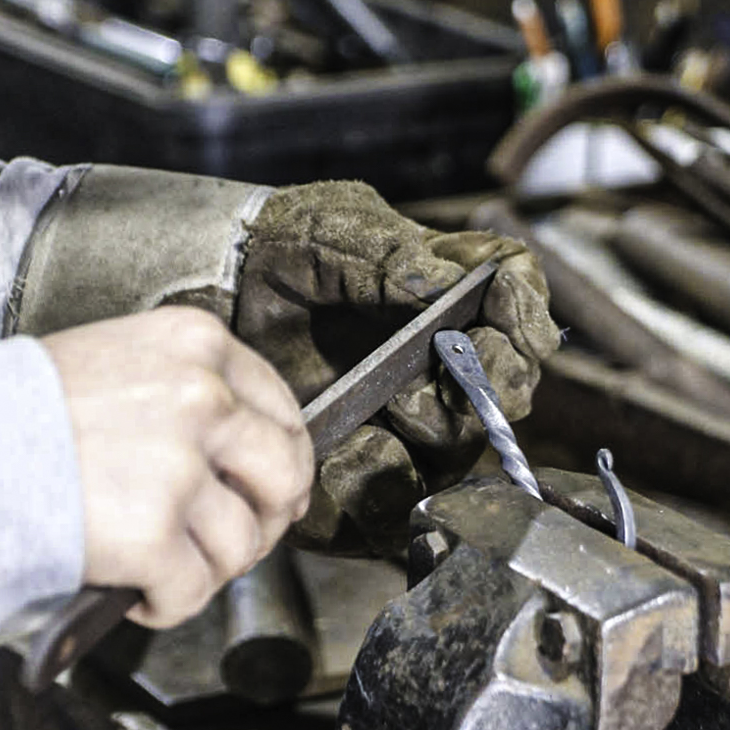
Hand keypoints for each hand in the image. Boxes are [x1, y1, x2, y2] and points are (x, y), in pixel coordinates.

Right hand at [42, 308, 312, 628]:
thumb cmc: (27, 411)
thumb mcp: (124, 363)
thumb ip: (193, 394)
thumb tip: (254, 457)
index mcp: (197, 346)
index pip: (284, 413)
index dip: (288, 464)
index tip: (279, 490)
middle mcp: (201, 397)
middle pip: (284, 476)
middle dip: (268, 520)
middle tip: (238, 539)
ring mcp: (179, 465)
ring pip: (243, 542)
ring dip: (210, 568)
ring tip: (165, 563)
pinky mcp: (151, 531)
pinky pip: (194, 589)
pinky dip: (168, 602)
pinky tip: (137, 587)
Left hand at [236, 180, 559, 552]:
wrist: (204, 293)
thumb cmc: (272, 250)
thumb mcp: (331, 231)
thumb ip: (394, 254)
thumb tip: (448, 284)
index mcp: (443, 302)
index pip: (513, 310)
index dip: (525, 318)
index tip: (514, 322)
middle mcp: (433, 366)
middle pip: (500, 391)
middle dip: (489, 381)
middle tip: (456, 365)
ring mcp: (400, 423)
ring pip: (457, 448)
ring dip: (443, 427)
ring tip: (401, 404)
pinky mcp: (359, 472)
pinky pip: (392, 498)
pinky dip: (383, 477)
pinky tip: (355, 448)